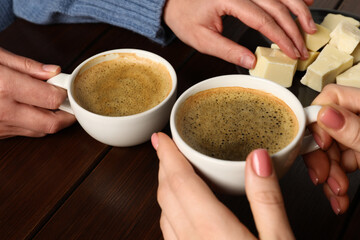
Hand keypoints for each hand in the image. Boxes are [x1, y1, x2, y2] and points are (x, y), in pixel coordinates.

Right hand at [0, 48, 75, 137]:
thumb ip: (25, 65)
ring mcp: (1, 127)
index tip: (66, 86)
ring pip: (41, 131)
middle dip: (67, 113)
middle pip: (52, 122)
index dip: (64, 92)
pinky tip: (33, 110)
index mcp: (6, 87)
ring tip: (51, 104)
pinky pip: (25, 133)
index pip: (53, 98)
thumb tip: (53, 71)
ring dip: (53, 120)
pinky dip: (36, 123)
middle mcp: (5, 111)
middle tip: (70, 101)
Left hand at [152, 132, 293, 238]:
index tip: (160, 139)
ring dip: (166, 189)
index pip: (179, 182)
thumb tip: (257, 158)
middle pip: (166, 196)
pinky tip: (182, 209)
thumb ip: (266, 200)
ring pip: (164, 214)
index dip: (167, 156)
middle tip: (168, 149)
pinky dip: (170, 211)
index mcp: (212, 231)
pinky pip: (169, 234)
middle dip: (164, 168)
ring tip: (173, 172)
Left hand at [164, 0, 315, 68]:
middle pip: (277, 5)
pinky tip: (305, 1)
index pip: (263, 19)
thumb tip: (252, 62)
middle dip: (294, 28)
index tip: (292, 52)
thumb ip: (227, 50)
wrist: (173, 0)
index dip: (281, 37)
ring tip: (310, 27)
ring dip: (298, 9)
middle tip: (303, 47)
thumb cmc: (184, 17)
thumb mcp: (201, 38)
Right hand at [303, 84, 359, 213]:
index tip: (319, 144)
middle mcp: (357, 119)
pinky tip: (338, 195)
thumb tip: (325, 114)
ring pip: (328, 151)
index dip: (316, 122)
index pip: (328, 99)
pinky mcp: (357, 153)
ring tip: (335, 193)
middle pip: (323, 129)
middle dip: (321, 158)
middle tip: (323, 176)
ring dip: (328, 176)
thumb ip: (355, 128)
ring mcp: (356, 136)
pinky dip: (336, 181)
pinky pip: (338, 164)